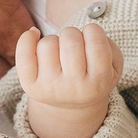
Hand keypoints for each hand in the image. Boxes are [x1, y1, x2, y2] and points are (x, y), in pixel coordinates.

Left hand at [16, 23, 122, 137]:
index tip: (92, 39)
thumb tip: (72, 32)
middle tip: (75, 46)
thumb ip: (105, 44)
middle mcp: (74, 87)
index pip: (96, 42)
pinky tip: (34, 35)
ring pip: (47, 43)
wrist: (72, 106)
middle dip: (73, 34)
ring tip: (61, 53)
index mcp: (99, 82)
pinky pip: (23, 53)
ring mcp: (50, 87)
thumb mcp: (113, 64)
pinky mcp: (30, 85)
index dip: (93, 31)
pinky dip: (27, 38)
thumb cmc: (93, 75)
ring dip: (55, 40)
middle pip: (70, 39)